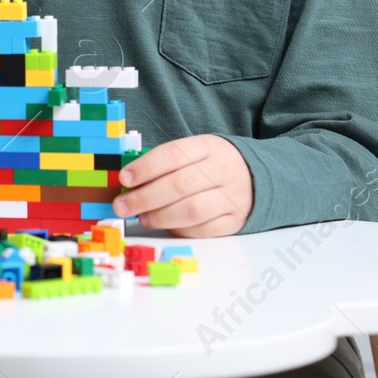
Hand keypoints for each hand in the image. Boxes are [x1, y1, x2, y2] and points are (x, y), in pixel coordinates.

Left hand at [111, 134, 253, 236]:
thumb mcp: (194, 151)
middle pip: (180, 185)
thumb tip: (129, 182)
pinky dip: (180, 229)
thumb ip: (165, 163)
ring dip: (160, 216)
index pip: (174, 155)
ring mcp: (232, 197)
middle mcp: (223, 170)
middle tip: (123, 205)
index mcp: (209, 147)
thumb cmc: (211, 164)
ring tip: (143, 217)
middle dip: (145, 197)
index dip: (146, 168)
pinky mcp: (234, 221)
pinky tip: (166, 225)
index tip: (124, 178)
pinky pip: (204, 230)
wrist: (254, 176)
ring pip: (192, 210)